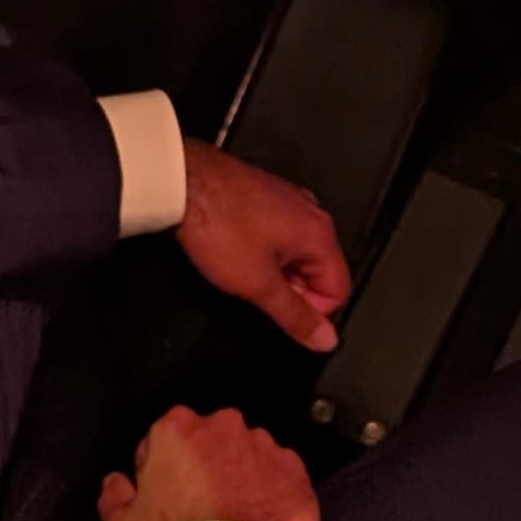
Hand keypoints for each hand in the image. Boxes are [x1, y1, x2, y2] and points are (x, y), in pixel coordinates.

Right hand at [97, 405, 322, 520]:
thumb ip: (113, 497)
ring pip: (247, 456)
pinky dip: (272, 494)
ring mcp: (265, 446)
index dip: (160, 471)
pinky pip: (280, 477)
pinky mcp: (296, 473)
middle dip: (204, 466)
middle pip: (208, 442)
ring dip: (241, 477)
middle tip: (200, 510)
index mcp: (176, 428)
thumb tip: (115, 483)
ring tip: (235, 519)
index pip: (161, 441)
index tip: (164, 499)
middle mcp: (224, 426)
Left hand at [173, 141, 350, 354]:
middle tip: (254, 287)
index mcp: (320, 234)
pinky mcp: (266, 198)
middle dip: (288, 289)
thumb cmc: (218, 222)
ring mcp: (288, 202)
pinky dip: (260, 250)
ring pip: (294, 255)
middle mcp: (311, 213)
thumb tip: (324, 337)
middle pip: (317, 273)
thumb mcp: (257, 285)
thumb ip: (295, 316)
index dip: (310, 311)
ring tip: (240, 265)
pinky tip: (235, 248)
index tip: (281, 310)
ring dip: (272, 270)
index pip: (338, 291)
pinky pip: (276, 236)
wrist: (182, 182)